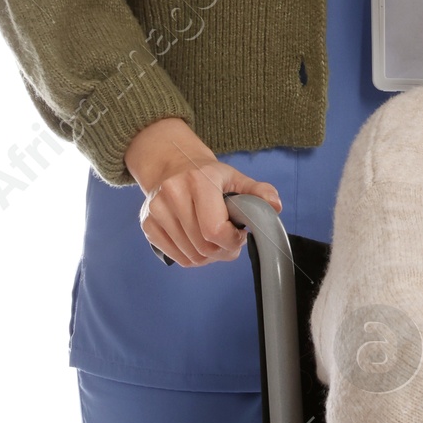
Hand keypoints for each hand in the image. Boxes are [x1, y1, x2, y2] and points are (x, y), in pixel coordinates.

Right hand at [124, 116, 280, 266]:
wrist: (173, 165)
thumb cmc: (209, 176)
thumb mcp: (236, 178)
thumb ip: (258, 191)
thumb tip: (275, 206)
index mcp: (198, 181)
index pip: (214, 229)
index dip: (232, 240)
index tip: (239, 234)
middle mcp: (172, 193)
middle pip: (204, 247)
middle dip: (223, 250)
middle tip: (230, 241)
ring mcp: (157, 210)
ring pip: (191, 256)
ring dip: (209, 256)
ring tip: (214, 240)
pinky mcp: (147, 224)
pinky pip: (177, 257)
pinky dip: (193, 257)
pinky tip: (199, 242)